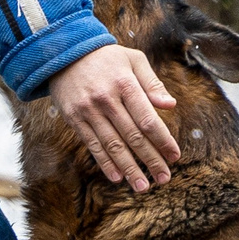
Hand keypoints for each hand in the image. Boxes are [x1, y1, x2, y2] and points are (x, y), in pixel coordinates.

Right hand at [48, 46, 178, 191]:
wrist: (63, 52)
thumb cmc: (106, 57)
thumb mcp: (133, 60)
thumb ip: (152, 83)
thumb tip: (170, 105)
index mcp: (126, 84)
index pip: (148, 120)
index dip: (163, 141)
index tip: (175, 157)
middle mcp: (107, 100)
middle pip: (133, 137)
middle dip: (150, 160)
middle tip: (164, 178)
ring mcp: (89, 111)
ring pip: (113, 146)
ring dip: (129, 169)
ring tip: (143, 187)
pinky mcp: (75, 119)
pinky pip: (92, 145)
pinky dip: (105, 163)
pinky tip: (117, 177)